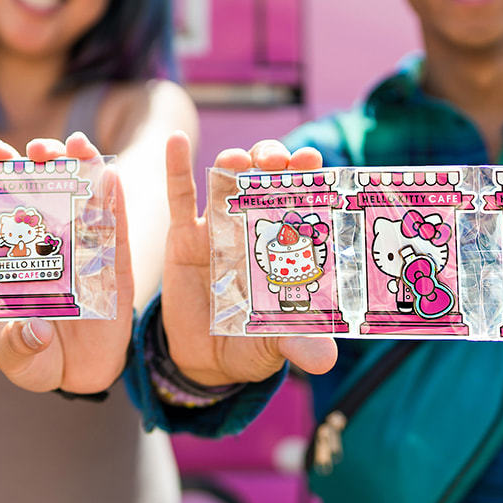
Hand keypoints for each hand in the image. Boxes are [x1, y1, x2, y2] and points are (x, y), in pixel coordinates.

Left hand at [0, 133, 134, 393]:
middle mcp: (51, 244)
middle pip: (46, 190)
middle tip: (35, 147)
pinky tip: (112, 175)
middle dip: (40, 161)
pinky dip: (115, 201)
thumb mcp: (20, 359)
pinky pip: (116, 228)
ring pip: (84, 198)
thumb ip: (17, 347)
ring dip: (82, 167)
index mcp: (18, 256)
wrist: (81, 375)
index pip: (7, 206)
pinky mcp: (115, 263)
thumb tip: (34, 330)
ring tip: (77, 145)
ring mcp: (85, 250)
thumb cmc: (39, 358)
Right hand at [158, 134, 338, 387]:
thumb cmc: (252, 344)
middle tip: (278, 161)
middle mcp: (256, 227)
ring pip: (227, 179)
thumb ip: (299, 345)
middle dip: (274, 160)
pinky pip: (179, 198)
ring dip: (234, 161)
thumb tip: (326, 361)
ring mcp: (219, 227)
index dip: (310, 174)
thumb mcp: (278, 344)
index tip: (315, 159)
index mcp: (287, 244)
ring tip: (238, 159)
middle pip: (267, 178)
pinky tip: (176, 141)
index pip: (304, 198)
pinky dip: (176, 167)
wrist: (204, 360)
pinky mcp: (183, 237)